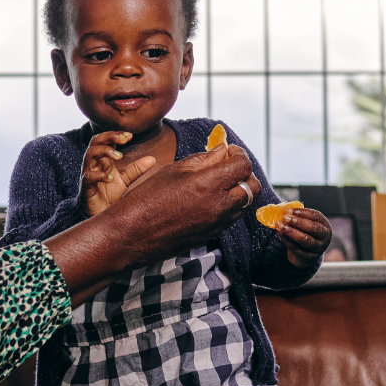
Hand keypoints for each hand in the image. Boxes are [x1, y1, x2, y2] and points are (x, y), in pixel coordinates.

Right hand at [45, 144, 258, 301]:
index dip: (239, 155)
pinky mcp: (212, 235)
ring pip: (245, 204)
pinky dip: (229, 206)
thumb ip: (203, 159)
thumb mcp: (173, 170)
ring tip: (219, 183)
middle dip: (245, 174)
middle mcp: (219, 205)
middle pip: (253, 187)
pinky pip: (232, 218)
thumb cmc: (147, 198)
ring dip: (239, 191)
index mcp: (209, 184)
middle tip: (229, 166)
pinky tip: (211, 199)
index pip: (243, 165)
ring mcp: (217, 223)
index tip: (229, 152)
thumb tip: (223, 149)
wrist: (132, 234)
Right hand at [79, 130, 155, 217]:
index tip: (130, 135)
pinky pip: (89, 176)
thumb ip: (136, 169)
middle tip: (124, 139)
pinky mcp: (86, 185)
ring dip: (104, 151)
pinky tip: (110, 178)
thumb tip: (153, 159)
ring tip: (119, 157)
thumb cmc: (109, 193)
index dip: (116, 135)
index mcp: (103, 158)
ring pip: (89, 154)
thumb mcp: (125, 179)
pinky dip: (99, 175)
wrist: (100, 212)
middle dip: (109, 137)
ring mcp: (88, 172)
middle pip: (96, 141)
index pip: (105, 139)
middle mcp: (94, 162)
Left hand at [276, 207, 332, 265]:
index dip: (302, 212)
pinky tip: (280, 235)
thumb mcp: (306, 224)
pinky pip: (297, 249)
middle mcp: (324, 236)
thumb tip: (285, 212)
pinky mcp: (309, 257)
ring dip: (291, 232)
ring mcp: (318, 248)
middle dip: (298, 222)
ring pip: (305, 240)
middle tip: (285, 218)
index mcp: (325, 225)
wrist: (308, 253)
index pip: (315, 216)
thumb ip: (298, 218)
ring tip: (280, 226)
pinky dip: (287, 241)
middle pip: (313, 228)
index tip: (288, 210)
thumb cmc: (306, 233)